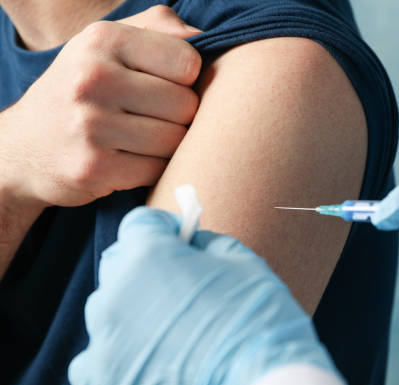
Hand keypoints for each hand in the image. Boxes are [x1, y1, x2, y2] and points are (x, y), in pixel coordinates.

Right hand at [0, 6, 201, 207]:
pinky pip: (158, 170)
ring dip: (167, 146)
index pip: (188, 62)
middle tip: (149, 117)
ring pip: (176, 140)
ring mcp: (91, 125)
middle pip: (186, 105)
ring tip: (140, 139)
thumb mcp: (108, 45)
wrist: (25, 148)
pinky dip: (153, 169)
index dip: (185, 79)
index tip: (162, 85)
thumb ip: (158, 28)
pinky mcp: (94, 167)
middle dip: (178, 116)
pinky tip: (129, 159)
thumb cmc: (82, 90)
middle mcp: (93, 78)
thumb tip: (202, 38)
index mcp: (102, 39)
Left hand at [68, 207, 334, 384]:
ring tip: (171, 326)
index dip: (163, 227)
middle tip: (181, 281)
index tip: (180, 239)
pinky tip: (148, 355)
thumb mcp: (243, 262)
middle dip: (146, 263)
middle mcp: (116, 292)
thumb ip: (207, 243)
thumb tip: (191, 243)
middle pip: (119, 263)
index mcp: (149, 255)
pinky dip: (118, 352)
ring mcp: (105, 339)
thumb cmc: (257, 321)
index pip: (140, 223)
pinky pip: (94, 356)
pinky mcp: (103, 380)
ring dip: (133, 306)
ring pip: (107, 308)